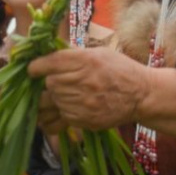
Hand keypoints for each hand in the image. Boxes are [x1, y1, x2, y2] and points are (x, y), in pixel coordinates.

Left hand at [28, 48, 149, 131]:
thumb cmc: (120, 70)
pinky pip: (58, 120)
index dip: (36, 66)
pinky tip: (58, 111)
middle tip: (54, 82)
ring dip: (50, 99)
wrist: (141, 95)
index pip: (49, 63)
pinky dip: (55, 116)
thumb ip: (73, 55)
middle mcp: (82, 81)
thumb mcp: (98, 53)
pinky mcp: (83, 120)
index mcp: (85, 61)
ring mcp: (83, 103)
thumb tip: (46, 55)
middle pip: (49, 84)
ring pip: (51, 102)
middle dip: (47, 83)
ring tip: (56, 96)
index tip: (33, 69)